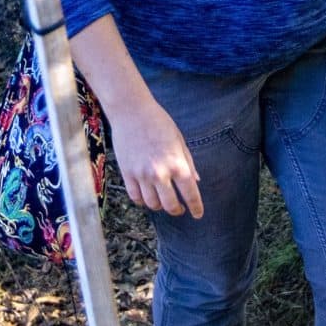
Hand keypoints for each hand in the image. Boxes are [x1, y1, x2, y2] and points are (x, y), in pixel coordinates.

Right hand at [110, 97, 204, 217]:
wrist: (131, 111)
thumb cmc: (159, 122)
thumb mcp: (179, 140)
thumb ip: (187, 162)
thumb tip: (195, 181)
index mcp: (177, 163)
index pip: (190, 194)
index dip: (196, 207)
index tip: (198, 214)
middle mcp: (160, 172)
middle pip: (170, 205)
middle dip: (176, 210)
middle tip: (179, 208)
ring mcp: (141, 174)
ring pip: (152, 204)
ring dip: (159, 206)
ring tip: (162, 200)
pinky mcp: (127, 173)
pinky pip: (135, 197)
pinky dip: (142, 200)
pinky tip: (147, 196)